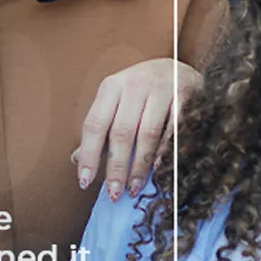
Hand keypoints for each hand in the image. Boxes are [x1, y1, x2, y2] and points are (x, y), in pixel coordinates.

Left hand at [70, 59, 202, 201]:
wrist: (178, 67)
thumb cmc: (141, 90)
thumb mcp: (116, 102)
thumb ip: (100, 128)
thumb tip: (75, 159)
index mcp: (111, 87)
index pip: (94, 124)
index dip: (88, 154)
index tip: (84, 181)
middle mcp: (134, 85)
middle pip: (120, 132)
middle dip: (116, 166)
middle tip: (114, 193)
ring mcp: (161, 89)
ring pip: (146, 133)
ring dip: (139, 165)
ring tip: (134, 188)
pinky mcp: (185, 96)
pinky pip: (173, 129)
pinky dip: (164, 151)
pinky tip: (157, 169)